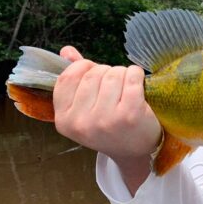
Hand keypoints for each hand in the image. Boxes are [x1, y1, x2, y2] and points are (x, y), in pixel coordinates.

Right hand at [54, 46, 161, 193]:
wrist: (136, 152)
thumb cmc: (110, 127)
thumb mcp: (86, 109)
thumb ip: (75, 80)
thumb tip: (66, 51)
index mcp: (64, 120)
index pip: (67, 77)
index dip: (83, 68)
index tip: (96, 75)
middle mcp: (82, 122)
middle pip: (92, 73)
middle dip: (106, 72)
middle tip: (116, 86)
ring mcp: (105, 119)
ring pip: (112, 73)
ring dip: (123, 73)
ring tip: (126, 88)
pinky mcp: (130, 114)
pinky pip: (131, 77)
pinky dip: (137, 74)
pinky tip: (138, 84)